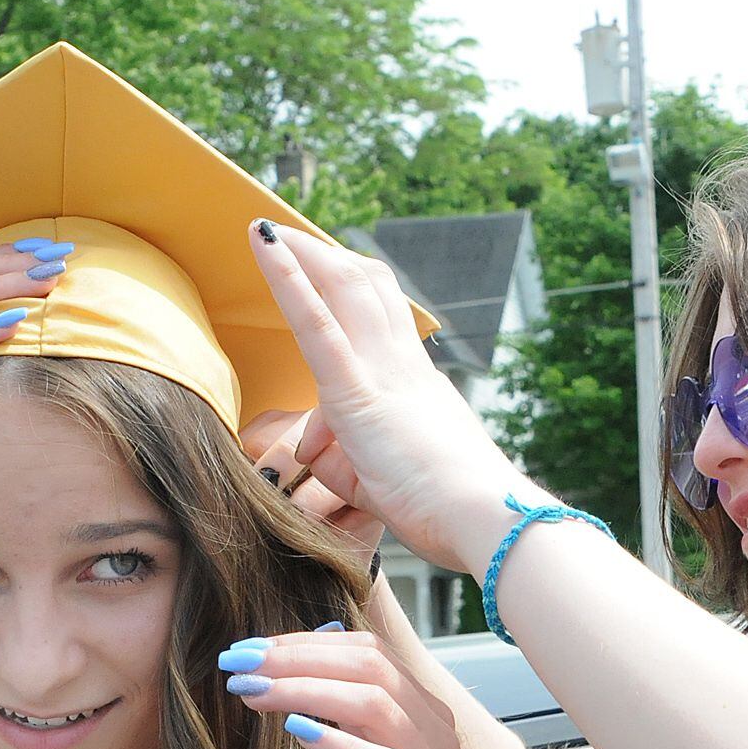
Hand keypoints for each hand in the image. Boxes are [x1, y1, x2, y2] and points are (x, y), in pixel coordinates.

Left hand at [220, 626, 483, 748]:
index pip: (367, 648)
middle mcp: (434, 725)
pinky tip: (295, 732)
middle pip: (368, 664)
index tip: (250, 649)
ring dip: (304, 690)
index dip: (305, 642)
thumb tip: (296, 672)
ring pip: (372, 702)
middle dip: (295, 657)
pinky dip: (337, 742)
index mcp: (424, 708)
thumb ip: (349, 717)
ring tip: (252, 692)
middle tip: (239, 663)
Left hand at [246, 224, 542, 573]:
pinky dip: (288, 279)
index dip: (354, 292)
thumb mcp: (382, 483)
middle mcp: (403, 366)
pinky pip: (317, 323)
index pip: (383, 323)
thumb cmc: (442, 511)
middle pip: (367, 288)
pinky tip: (265, 244)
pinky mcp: (359, 394)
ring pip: (345, 287)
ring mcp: (384, 372)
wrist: (482, 518)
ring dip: (305, 253)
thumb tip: (312, 447)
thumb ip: (345, 458)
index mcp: (415, 384)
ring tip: (267, 230)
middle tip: (291, 237)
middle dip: (326, 258)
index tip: (331, 269)